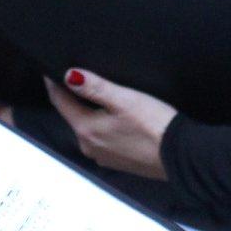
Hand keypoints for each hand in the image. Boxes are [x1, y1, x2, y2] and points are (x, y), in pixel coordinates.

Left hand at [44, 69, 176, 179]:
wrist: (180, 156)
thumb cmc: (155, 126)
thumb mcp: (124, 99)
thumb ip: (95, 87)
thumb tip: (69, 75)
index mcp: (86, 130)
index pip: (60, 102)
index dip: (54, 83)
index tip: (50, 69)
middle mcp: (89, 146)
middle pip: (72, 115)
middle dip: (72, 98)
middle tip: (76, 79)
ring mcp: (103, 156)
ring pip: (88, 127)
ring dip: (89, 113)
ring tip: (98, 97)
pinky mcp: (117, 160)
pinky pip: (102, 139)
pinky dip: (103, 126)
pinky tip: (117, 119)